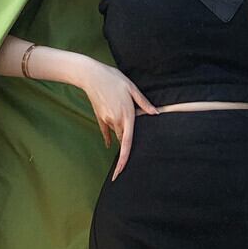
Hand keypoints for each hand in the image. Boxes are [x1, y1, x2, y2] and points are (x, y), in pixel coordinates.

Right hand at [79, 60, 159, 179]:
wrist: (91, 75)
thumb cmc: (113, 79)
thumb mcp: (132, 88)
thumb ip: (144, 103)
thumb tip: (156, 113)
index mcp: (127, 116)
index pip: (127, 143)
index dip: (124, 160)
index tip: (119, 172)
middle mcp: (116, 121)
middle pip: (124, 140)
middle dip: (127, 145)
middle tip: (134, 147)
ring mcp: (107, 120)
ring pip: (117, 134)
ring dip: (122, 134)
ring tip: (124, 129)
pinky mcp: (100, 117)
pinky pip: (106, 132)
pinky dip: (110, 137)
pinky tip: (111, 144)